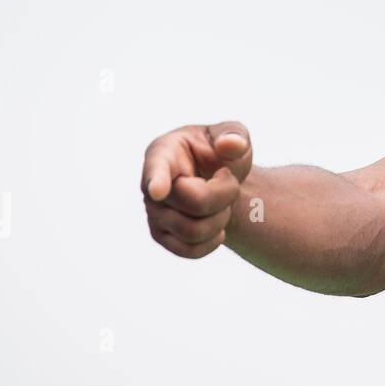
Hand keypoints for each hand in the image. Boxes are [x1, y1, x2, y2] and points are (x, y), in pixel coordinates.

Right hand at [141, 121, 252, 258]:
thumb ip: (234, 134)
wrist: (219, 180)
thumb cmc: (221, 153)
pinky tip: (217, 225)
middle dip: (225, 194)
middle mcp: (150, 186)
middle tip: (229, 181)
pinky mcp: (162, 237)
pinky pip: (190, 251)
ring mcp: (153, 214)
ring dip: (221, 218)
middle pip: (195, 203)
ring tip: (222, 201)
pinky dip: (213, 241)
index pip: (157, 169)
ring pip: (194, 231)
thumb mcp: (232, 134)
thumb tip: (231, 144)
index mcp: (163, 152)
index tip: (158, 191)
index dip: (157, 180)